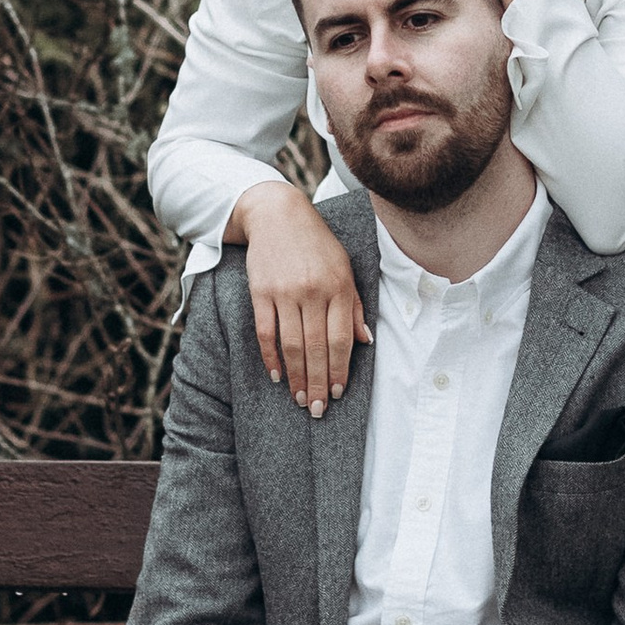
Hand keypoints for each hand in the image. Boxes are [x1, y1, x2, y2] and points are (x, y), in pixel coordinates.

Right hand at [226, 179, 371, 415]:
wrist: (277, 214)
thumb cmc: (317, 244)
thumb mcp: (345, 268)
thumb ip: (355, 305)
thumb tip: (365, 342)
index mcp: (339, 287)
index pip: (340, 339)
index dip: (340, 370)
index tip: (339, 393)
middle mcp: (313, 291)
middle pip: (316, 348)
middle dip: (318, 382)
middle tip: (318, 409)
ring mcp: (284, 292)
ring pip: (291, 345)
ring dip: (297, 376)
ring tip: (301, 399)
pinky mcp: (260, 292)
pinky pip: (265, 332)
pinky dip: (270, 357)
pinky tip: (277, 376)